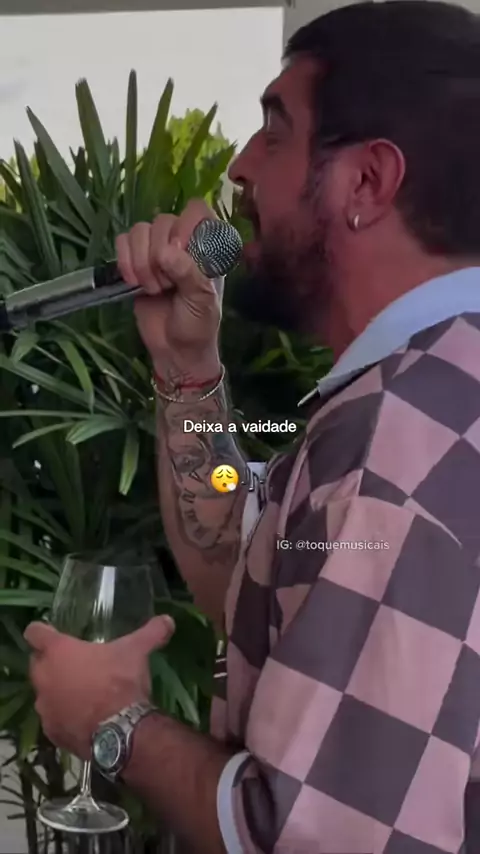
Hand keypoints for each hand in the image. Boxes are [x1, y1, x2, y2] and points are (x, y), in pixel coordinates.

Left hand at [25, 615, 174, 759]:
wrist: (121, 731)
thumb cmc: (121, 681)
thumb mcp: (137, 651)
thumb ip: (151, 632)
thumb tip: (168, 620)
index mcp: (58, 652)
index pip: (35, 633)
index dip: (41, 631)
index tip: (51, 633)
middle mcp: (44, 678)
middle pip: (37, 663)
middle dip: (51, 662)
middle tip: (75, 663)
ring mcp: (45, 707)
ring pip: (44, 692)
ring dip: (57, 690)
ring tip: (82, 692)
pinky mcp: (51, 732)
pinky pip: (53, 718)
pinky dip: (64, 715)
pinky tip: (84, 717)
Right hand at [116, 199, 221, 383]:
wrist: (175, 350)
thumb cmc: (197, 325)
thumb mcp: (201, 300)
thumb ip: (188, 273)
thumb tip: (165, 252)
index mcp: (208, 246)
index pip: (197, 211)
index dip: (185, 227)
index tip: (181, 253)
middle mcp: (183, 242)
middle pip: (163, 221)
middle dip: (159, 254)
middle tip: (167, 284)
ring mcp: (157, 249)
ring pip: (140, 230)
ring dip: (141, 260)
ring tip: (153, 287)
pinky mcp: (135, 259)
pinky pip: (123, 241)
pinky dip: (125, 260)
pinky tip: (133, 281)